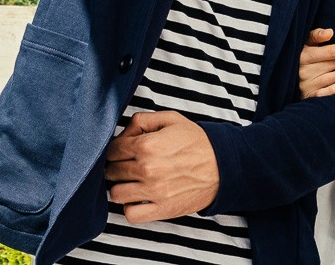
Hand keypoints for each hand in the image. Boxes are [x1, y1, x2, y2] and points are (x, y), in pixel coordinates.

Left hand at [103, 111, 218, 222]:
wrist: (222, 165)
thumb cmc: (197, 142)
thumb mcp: (171, 119)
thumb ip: (142, 120)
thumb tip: (123, 133)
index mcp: (147, 145)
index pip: (112, 150)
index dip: (114, 149)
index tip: (120, 151)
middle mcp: (147, 169)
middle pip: (112, 171)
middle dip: (116, 166)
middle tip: (126, 165)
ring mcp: (154, 191)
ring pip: (116, 194)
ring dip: (120, 187)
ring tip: (130, 182)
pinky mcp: (162, 209)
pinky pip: (131, 214)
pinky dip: (130, 207)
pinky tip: (138, 198)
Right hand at [298, 27, 334, 98]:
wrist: (281, 78)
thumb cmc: (296, 56)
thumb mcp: (302, 43)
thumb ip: (315, 36)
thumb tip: (330, 32)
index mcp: (305, 55)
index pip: (333, 51)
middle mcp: (306, 70)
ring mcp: (307, 84)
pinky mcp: (308, 96)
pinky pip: (324, 94)